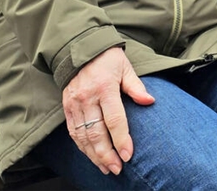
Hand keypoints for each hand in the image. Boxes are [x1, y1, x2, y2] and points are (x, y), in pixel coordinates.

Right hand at [62, 46, 154, 174]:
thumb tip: (150, 101)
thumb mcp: (125, 67)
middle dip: (107, 154)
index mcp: (105, 87)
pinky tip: (91, 156)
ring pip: (83, 136)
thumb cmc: (107, 58)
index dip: (121, 139)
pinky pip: (73, 132)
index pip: (114, 119)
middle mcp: (87, 98)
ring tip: (106, 168)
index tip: (128, 155)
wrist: (79, 48)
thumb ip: (136, 87)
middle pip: (96, 133)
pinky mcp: (66, 107)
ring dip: (94, 155)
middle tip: (117, 168)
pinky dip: (82, 147)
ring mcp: (74, 104)